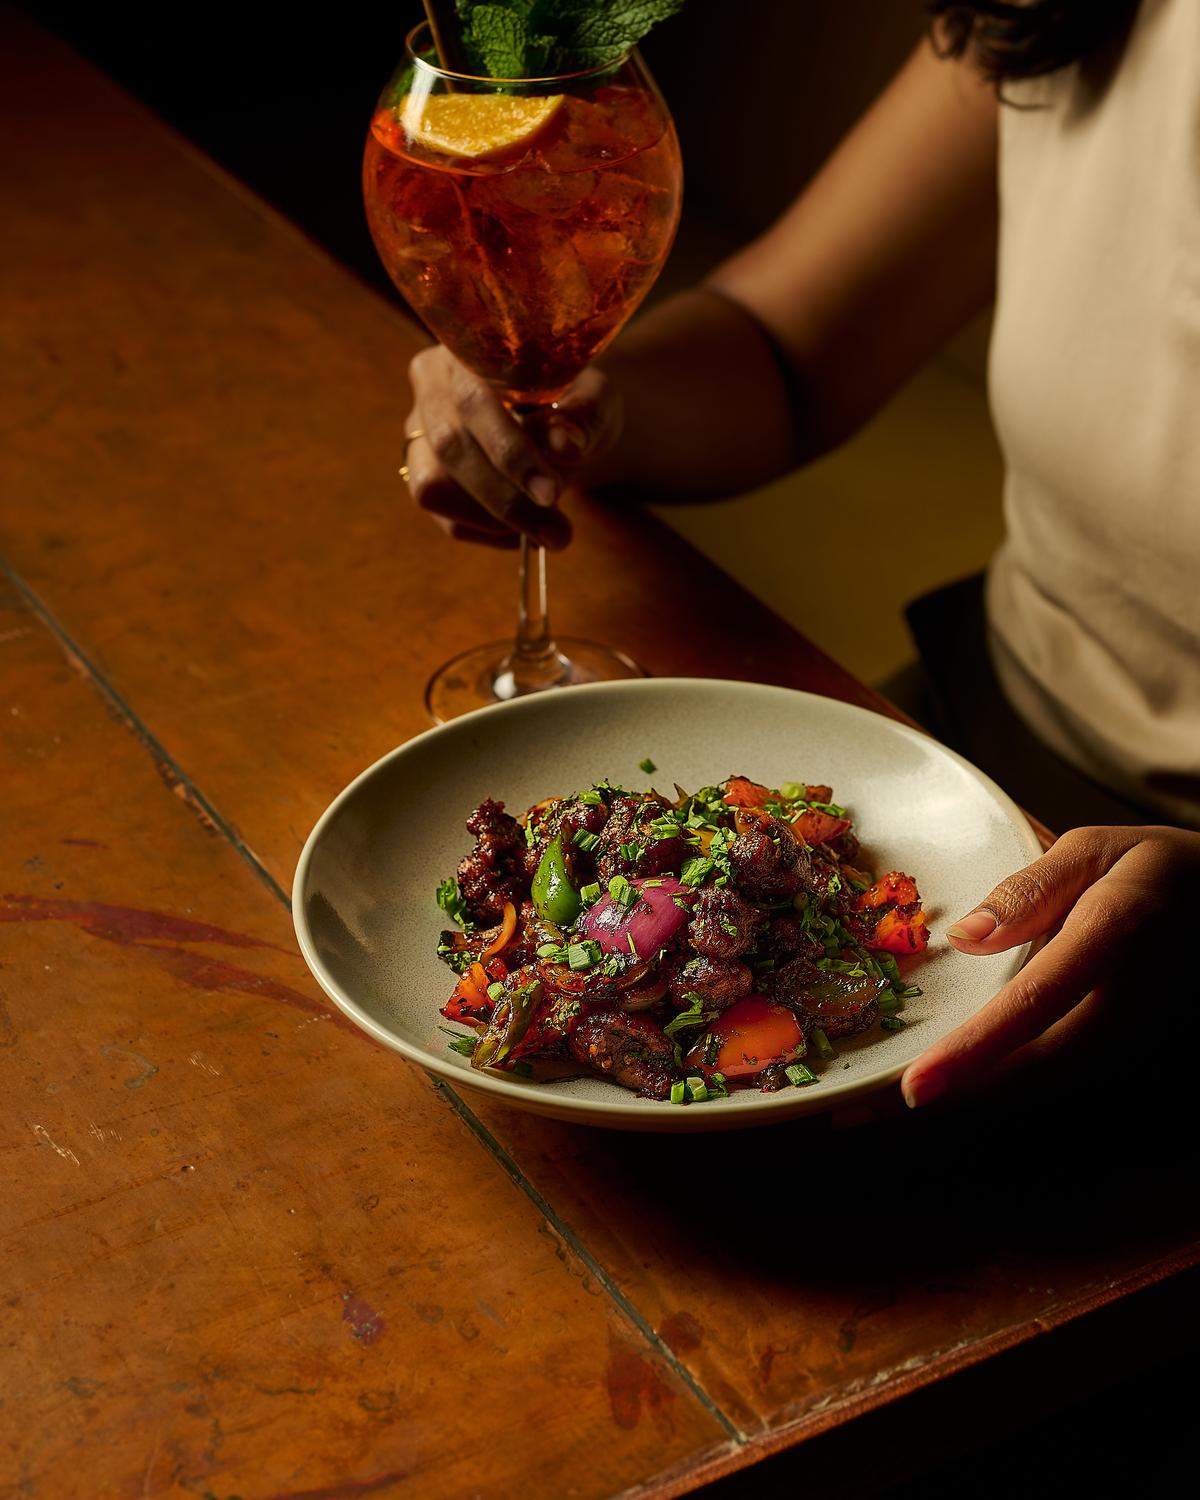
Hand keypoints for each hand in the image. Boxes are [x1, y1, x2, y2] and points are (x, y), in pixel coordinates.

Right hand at [402, 345, 622, 550]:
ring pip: (433, 487)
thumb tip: (566, 444)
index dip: (508, 451)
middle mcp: (430, 386)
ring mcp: (419, 433)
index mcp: (465, 349)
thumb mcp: (594, 398)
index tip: (550, 493)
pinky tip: (526, 530)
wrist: (564, 421)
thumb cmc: (577, 400)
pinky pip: (445, 517)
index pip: (472, 401)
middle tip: (558, 532)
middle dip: (505, 497)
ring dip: (495, 521)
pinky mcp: (422, 475)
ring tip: (550, 531)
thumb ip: (583, 415)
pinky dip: (490, 533)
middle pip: (450, 448)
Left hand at [901, 825, 1199, 1106]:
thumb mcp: (1096, 847)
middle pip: (1033, 1069)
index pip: (1037, 1002)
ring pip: (1043, 1088)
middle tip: (857, 1114)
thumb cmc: (1154, 870)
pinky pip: (1055, 1082)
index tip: (919, 1087)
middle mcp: (1127, 1003)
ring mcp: (1135, 1041)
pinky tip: (940, 1091)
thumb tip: (965, 937)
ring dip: (963, 1103)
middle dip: (947, 1096)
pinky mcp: (1127, 1058)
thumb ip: (1031, 888)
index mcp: (1116, 933)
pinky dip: (993, 1092)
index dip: (977, 1049)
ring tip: (872, 1114)